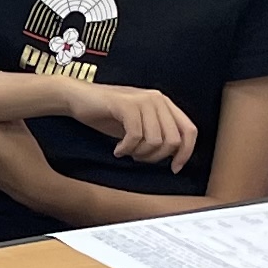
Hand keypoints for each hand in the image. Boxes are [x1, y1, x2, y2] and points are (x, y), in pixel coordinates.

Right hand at [74, 83, 198, 171]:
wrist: (78, 98)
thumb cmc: (108, 114)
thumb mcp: (139, 125)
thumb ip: (158, 134)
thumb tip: (175, 158)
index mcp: (164, 103)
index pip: (190, 130)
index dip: (186, 153)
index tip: (174, 168)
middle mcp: (157, 99)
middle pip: (173, 140)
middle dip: (156, 157)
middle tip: (138, 157)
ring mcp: (142, 100)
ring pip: (155, 141)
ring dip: (139, 154)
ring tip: (127, 151)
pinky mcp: (126, 104)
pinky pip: (136, 136)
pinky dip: (127, 149)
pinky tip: (118, 149)